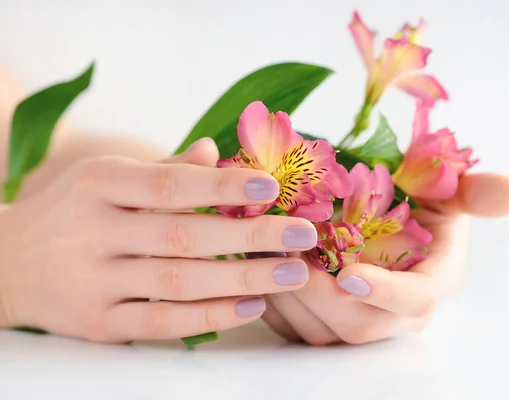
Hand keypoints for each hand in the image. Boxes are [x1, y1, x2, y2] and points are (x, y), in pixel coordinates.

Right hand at [0, 139, 315, 342]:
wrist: (8, 264)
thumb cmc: (74, 210)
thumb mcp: (107, 177)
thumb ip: (164, 170)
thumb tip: (214, 153)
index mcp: (100, 184)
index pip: (170, 184)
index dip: (223, 186)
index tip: (272, 188)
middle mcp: (94, 231)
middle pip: (183, 235)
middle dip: (250, 236)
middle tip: (303, 236)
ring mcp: (94, 281)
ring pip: (178, 282)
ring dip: (242, 278)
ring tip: (292, 274)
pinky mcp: (98, 323)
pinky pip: (161, 323)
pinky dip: (209, 317)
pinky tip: (252, 307)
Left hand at [261, 173, 508, 344]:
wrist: (379, 214)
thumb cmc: (415, 200)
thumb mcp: (444, 189)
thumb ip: (475, 191)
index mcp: (430, 282)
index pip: (414, 301)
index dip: (384, 293)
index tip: (348, 272)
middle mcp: (396, 313)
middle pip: (358, 325)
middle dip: (319, 295)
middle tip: (288, 258)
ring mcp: (359, 321)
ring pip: (320, 332)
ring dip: (289, 298)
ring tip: (264, 257)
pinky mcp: (326, 323)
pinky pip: (294, 329)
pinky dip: (272, 303)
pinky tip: (256, 271)